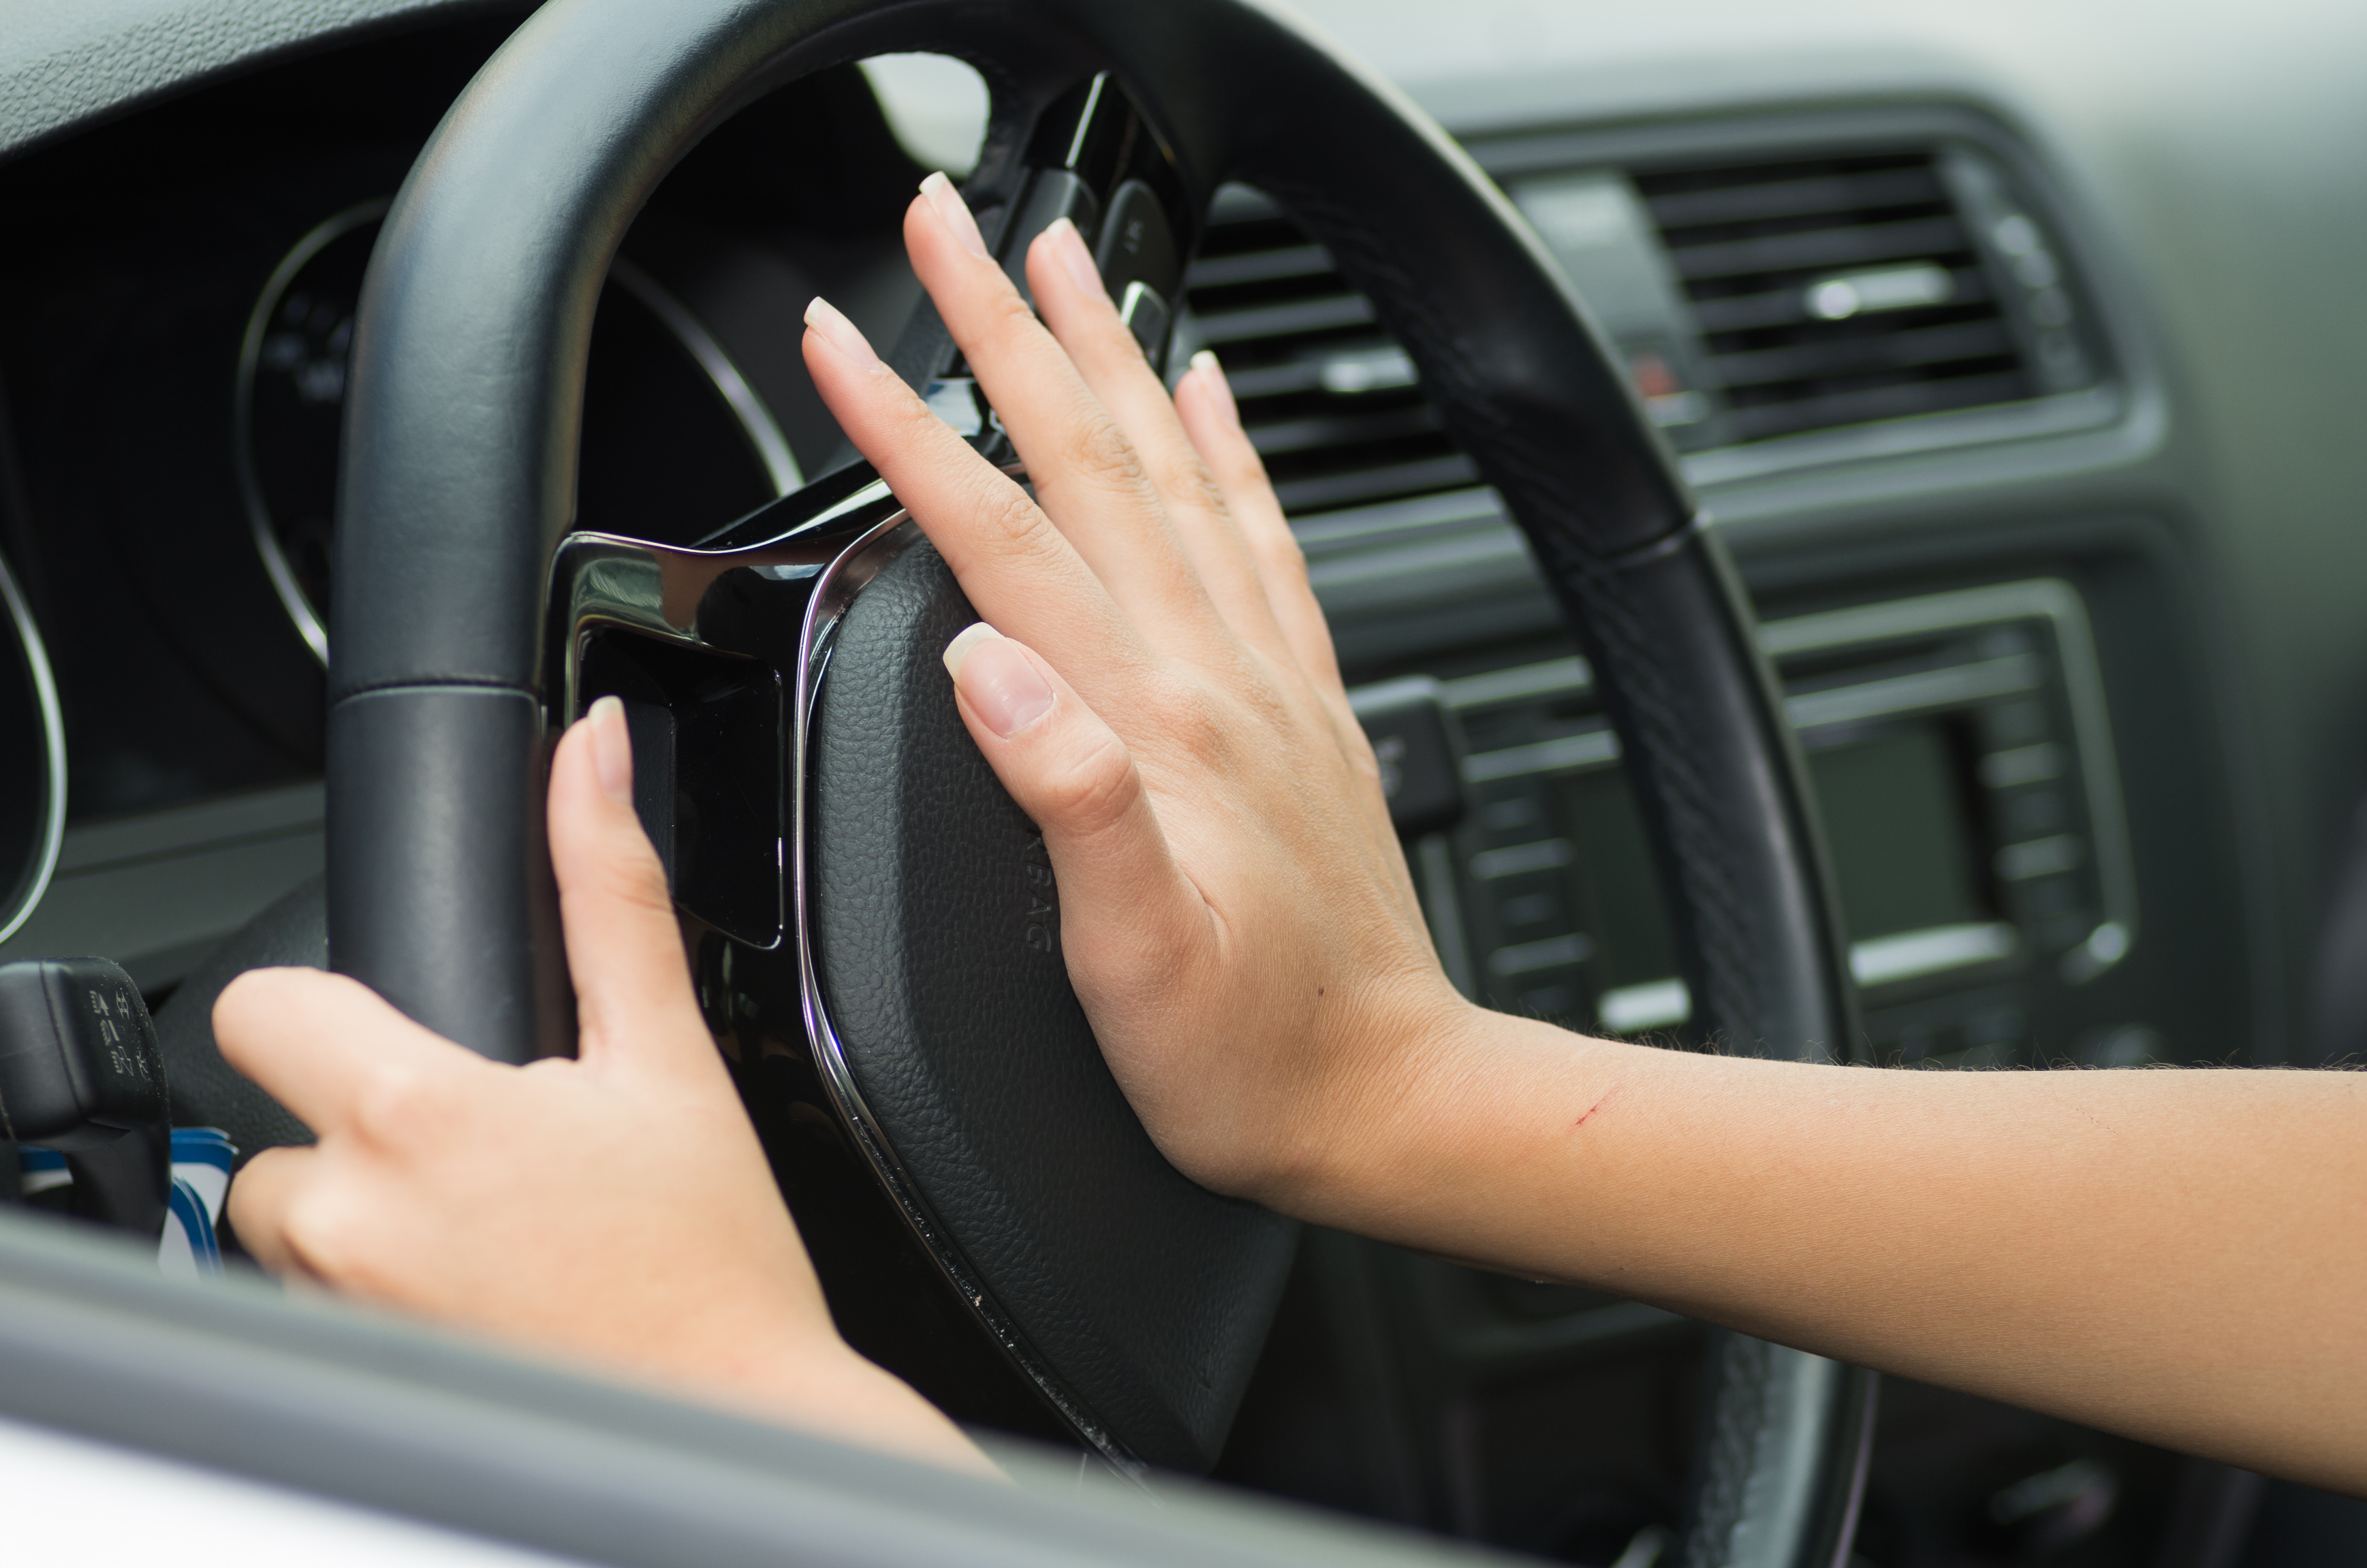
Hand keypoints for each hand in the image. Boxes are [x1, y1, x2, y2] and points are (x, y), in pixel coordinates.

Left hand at [219, 698, 988, 1473]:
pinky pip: (318, 1298)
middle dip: (362, 1126)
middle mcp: (350, 1219)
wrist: (732, 1410)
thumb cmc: (710, 1257)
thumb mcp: (667, 1054)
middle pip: (278, 1121)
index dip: (329, 1005)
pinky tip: (483, 1285)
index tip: (404, 1035)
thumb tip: (590, 753)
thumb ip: (610, 888)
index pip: (261, 1005)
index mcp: (418, 1114)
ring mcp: (339, 1306)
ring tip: (495, 1223)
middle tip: (487, 1152)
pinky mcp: (348, 1366)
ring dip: (367, 1210)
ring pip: (294, 1217)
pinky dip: (378, 1286)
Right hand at [800, 175, 1473, 1212]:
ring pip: (1169, 466)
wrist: (1388, 1092)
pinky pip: (1260, 533)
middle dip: (1003, 327)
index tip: (840, 342)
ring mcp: (1265, 674)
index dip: (906, 432)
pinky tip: (1206, 390)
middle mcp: (1215, 672)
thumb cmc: (1251, 1051)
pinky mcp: (1300, 699)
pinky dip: (1226, 445)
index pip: (1004, 536)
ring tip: (1060, 257)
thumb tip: (985, 669)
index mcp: (1151, 723)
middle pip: (1088, 457)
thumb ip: (1065, 801)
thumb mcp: (1132, 957)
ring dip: (1105, 350)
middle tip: (947, 221)